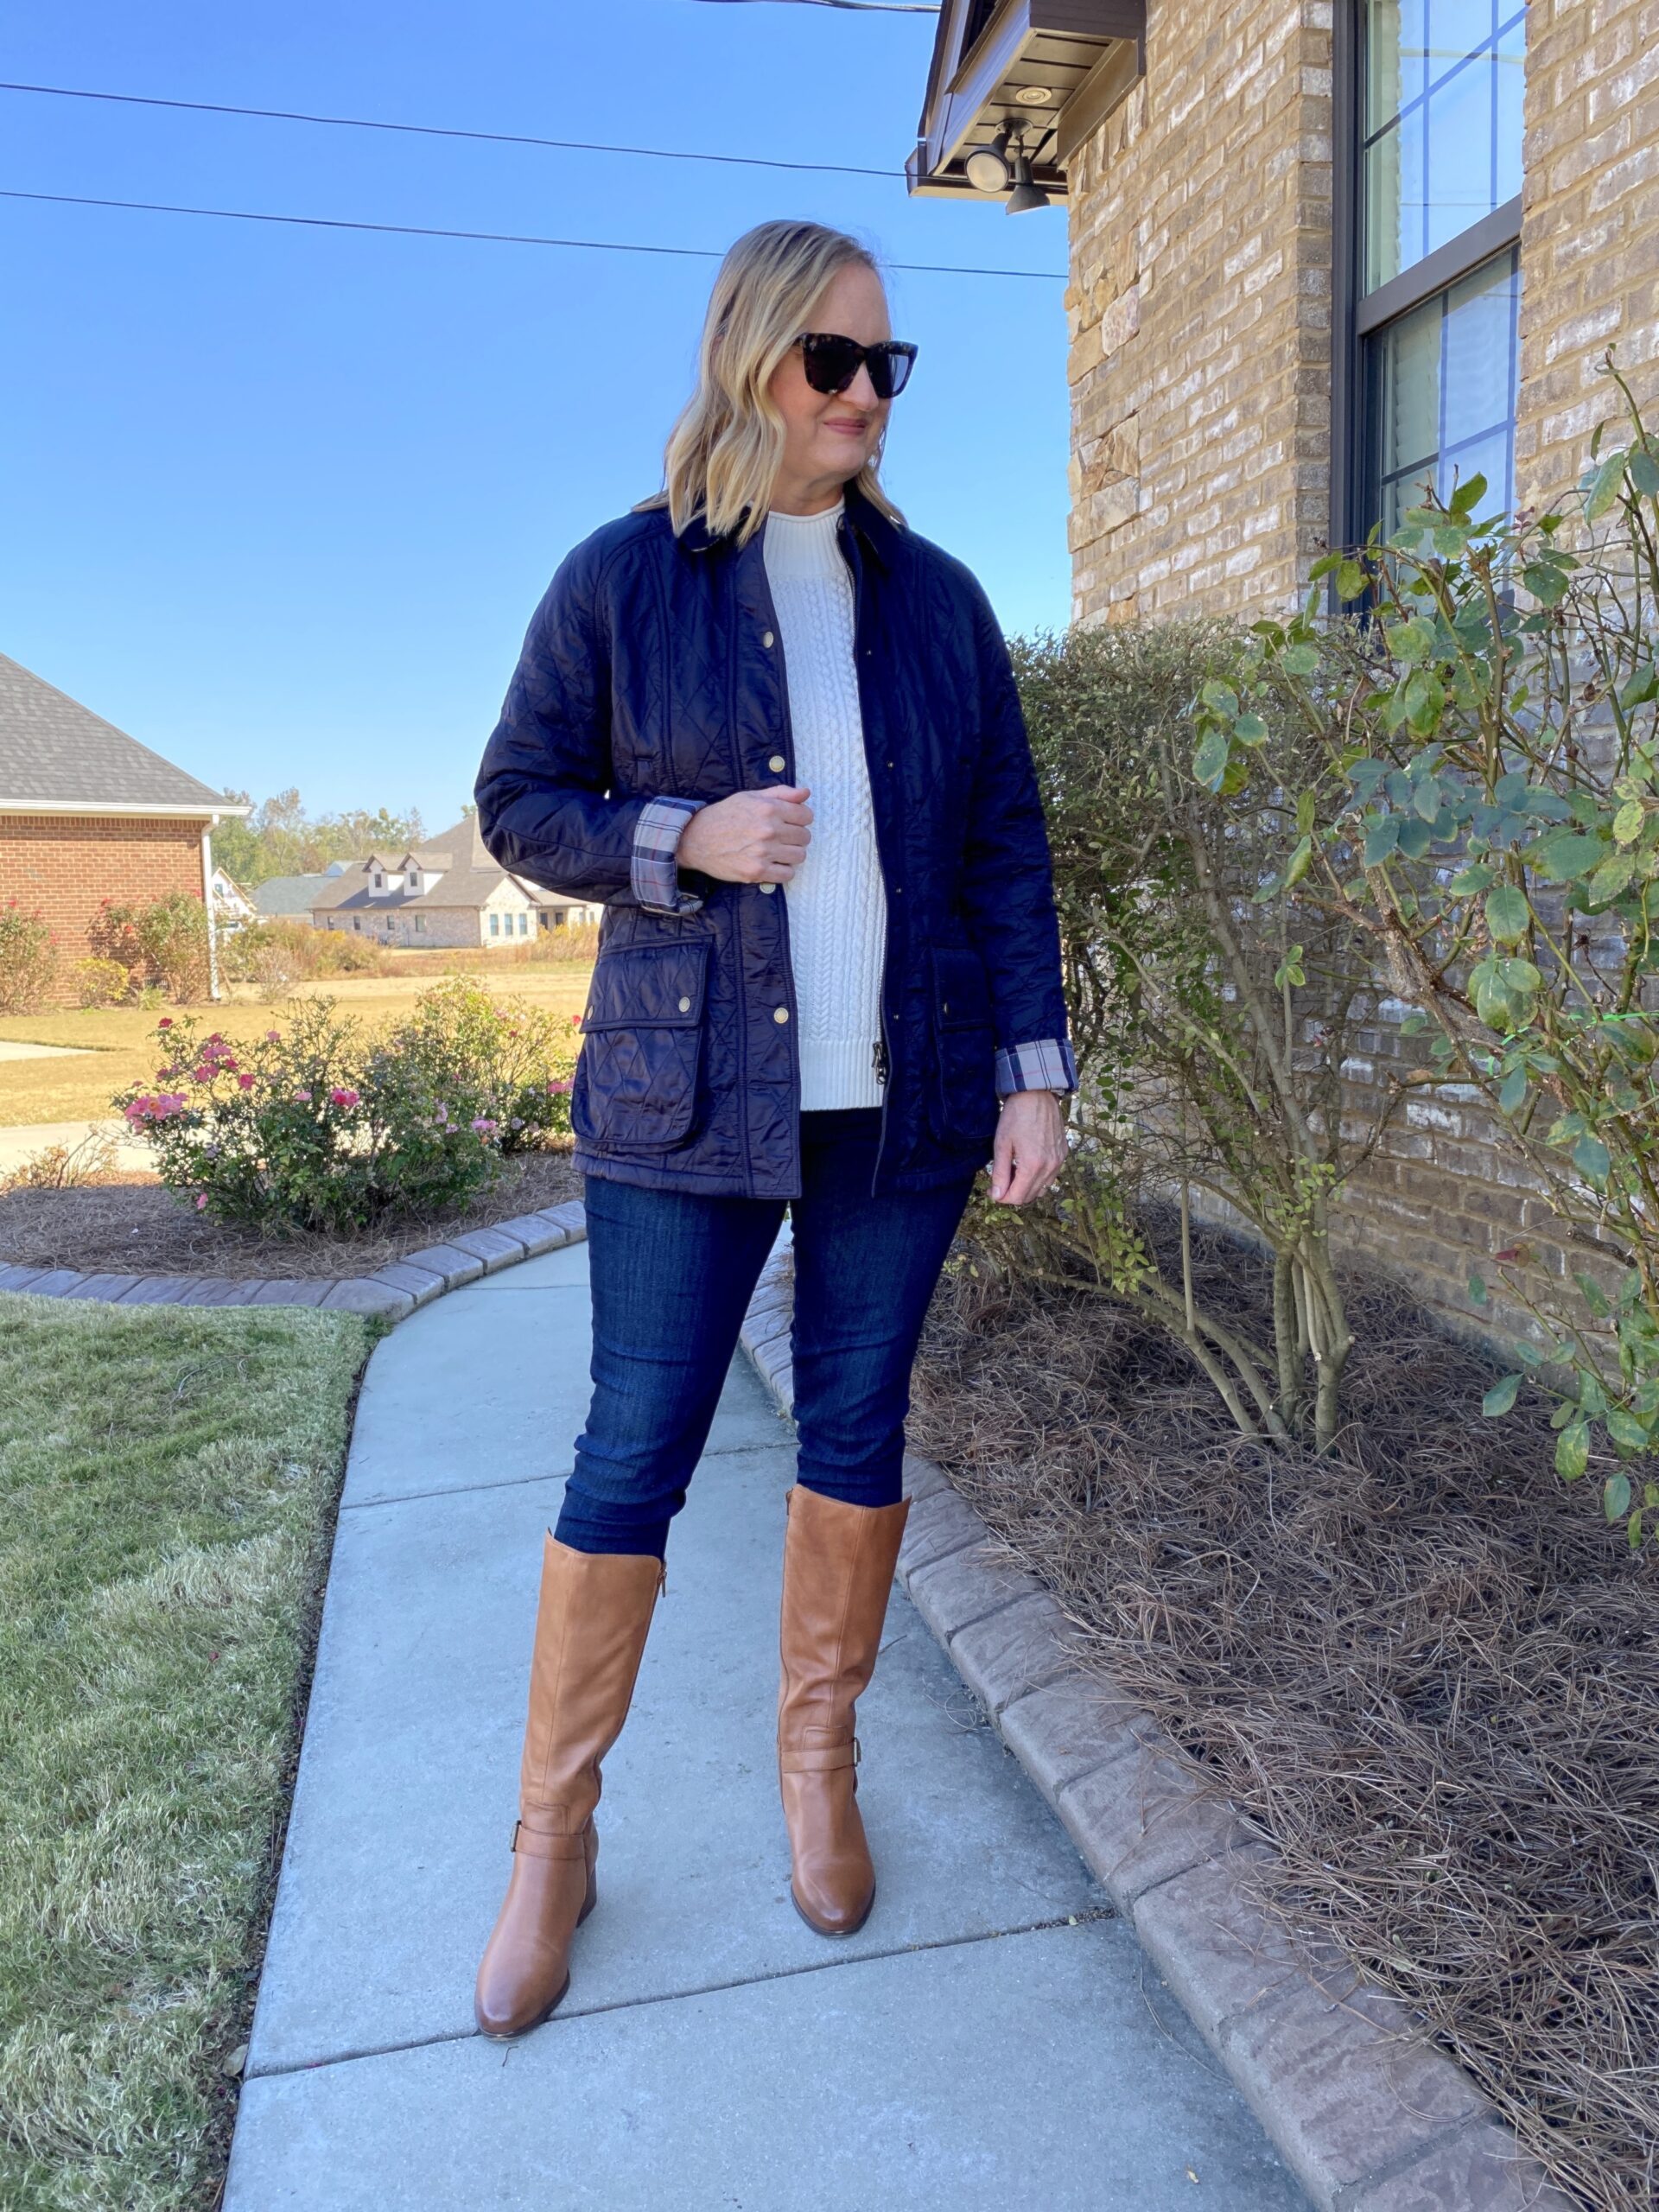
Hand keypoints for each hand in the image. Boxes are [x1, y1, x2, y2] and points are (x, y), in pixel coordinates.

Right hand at [677, 786, 812, 884]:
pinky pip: (787, 875)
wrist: (696, 839)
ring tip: (778, 851)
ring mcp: (763, 852)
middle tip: (782, 838)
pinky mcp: (756, 871)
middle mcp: (768, 830)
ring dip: (792, 854)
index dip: (801, 819)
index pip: (806, 816)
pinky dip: (783, 871)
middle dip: (796, 837)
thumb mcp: (750, 796)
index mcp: (769, 808)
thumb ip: (781, 793)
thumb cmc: (724, 815)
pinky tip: (773, 864)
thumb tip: (805, 793)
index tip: (792, 822)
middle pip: (805, 837)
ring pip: (799, 856)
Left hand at [990, 1090, 1065, 1205]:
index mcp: (1033, 1166)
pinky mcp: (1063, 1154)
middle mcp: (1050, 1167)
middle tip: (1000, 1181)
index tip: (991, 1190)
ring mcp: (1059, 1161)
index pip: (1017, 1197)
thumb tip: (996, 1195)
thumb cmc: (1016, 1116)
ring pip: (1042, 1189)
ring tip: (1013, 1171)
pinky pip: (1050, 1176)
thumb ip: (1000, 1173)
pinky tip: (1027, 1164)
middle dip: (1013, 1193)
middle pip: (1030, 1196)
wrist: (1037, 1095)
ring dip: (1026, 1187)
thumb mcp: (1002, 1144)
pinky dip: (1038, 1178)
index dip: (1001, 1197)